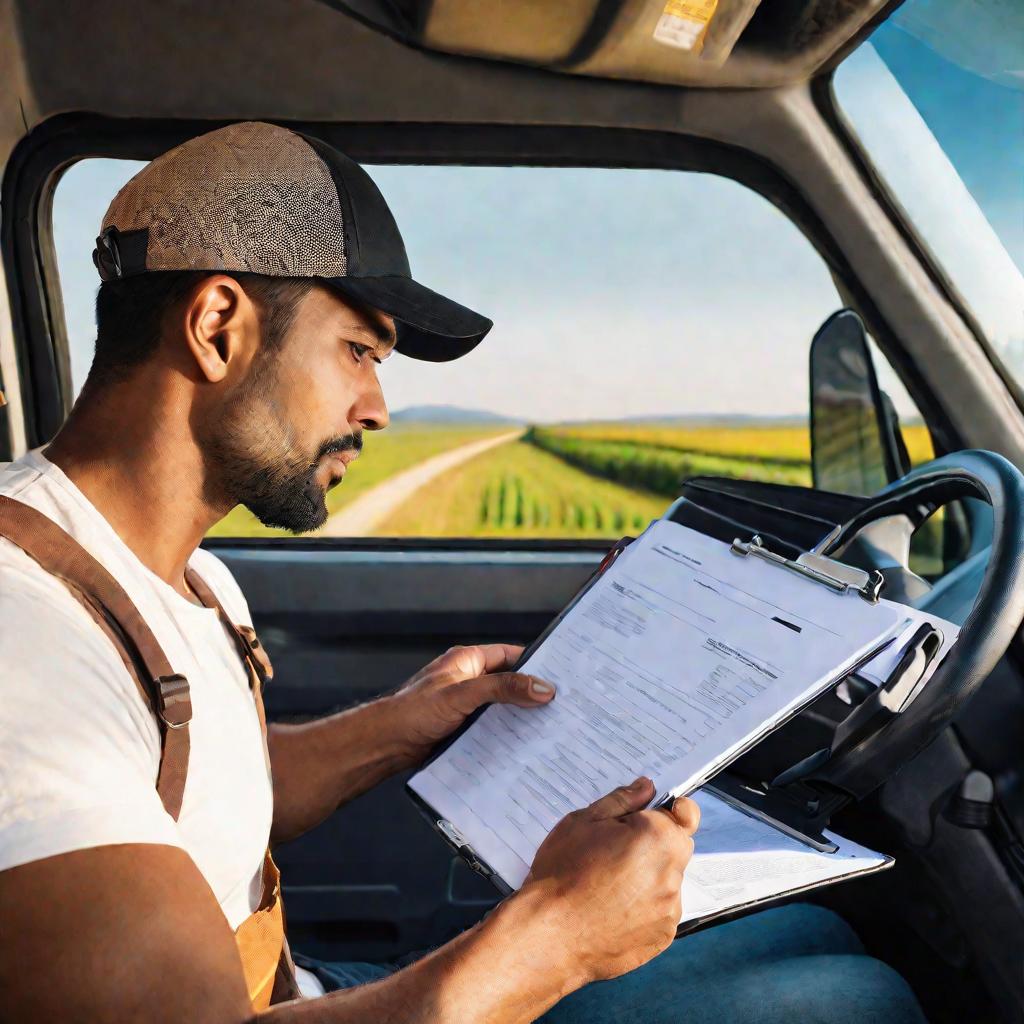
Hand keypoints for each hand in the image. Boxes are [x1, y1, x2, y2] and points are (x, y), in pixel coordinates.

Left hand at [388, 644, 555, 763]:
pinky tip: (523, 747)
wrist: (385, 744)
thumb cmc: (414, 711)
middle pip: (509, 683)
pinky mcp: (463, 728)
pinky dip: (507, 736)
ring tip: (550, 729)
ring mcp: (466, 705)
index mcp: (468, 661)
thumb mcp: (463, 694)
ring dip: (520, 718)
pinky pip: (492, 729)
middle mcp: (469, 680)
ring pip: (502, 708)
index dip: (536, 664)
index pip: (510, 655)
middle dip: (531, 694)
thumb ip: (502, 688)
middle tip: (561, 706)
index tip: (561, 676)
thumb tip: (542, 687)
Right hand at [522, 777, 699, 985]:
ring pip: (667, 881)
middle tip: (615, 851)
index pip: (685, 813)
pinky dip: (643, 907)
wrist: (549, 935)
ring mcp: (669, 909)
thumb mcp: (583, 822)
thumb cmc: (562, 873)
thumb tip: (646, 787)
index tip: (647, 817)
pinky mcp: (662, 936)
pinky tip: (612, 909)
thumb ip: (622, 800)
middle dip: (654, 844)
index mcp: (658, 838)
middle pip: (675, 848)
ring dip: (648, 877)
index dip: (666, 811)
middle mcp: (672, 873)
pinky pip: (660, 911)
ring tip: (608, 885)